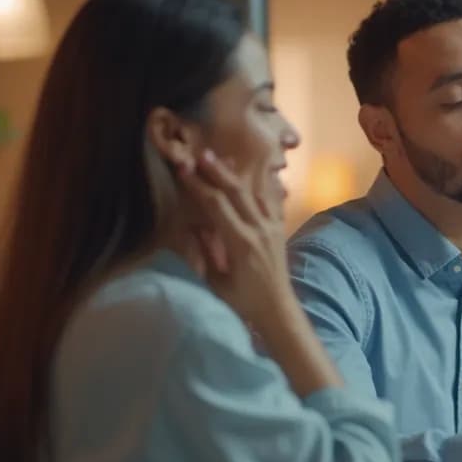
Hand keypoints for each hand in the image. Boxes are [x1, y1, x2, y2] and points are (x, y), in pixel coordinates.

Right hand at [177, 150, 297, 332]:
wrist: (277, 308)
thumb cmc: (242, 301)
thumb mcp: (216, 281)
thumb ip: (204, 252)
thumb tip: (189, 225)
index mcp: (241, 242)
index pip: (217, 205)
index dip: (199, 185)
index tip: (183, 169)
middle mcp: (259, 229)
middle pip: (236, 192)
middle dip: (217, 171)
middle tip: (201, 153)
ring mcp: (272, 227)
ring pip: (253, 192)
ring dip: (234, 175)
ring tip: (219, 158)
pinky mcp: (278, 229)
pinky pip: (267, 200)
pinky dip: (254, 185)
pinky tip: (245, 175)